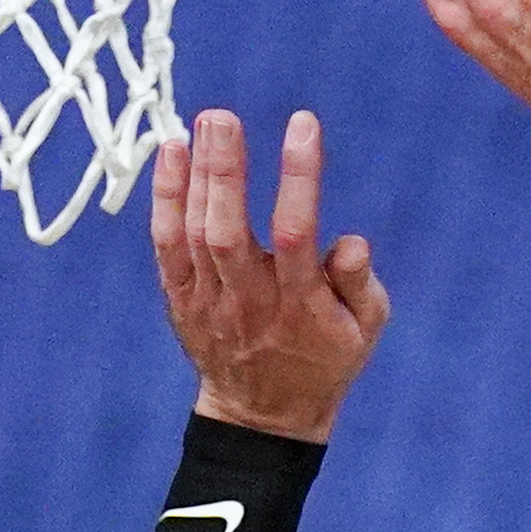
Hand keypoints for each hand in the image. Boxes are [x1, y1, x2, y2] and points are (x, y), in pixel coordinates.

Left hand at [152, 107, 386, 441]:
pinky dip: (165, 198)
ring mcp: (210, 301)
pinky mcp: (182, 298)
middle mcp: (250, 302)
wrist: (263, 415)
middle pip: (228, 232)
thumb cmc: (324, 359)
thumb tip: (352, 242)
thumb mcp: (365, 330)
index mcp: (301, 306)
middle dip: (225, 172)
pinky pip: (167, 245)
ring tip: (204, 121)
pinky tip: (171, 153)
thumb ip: (360, 284)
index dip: (298, 177)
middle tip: (223, 116)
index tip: (303, 125)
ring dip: (195, 176)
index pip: (296, 234)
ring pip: (194, 235)